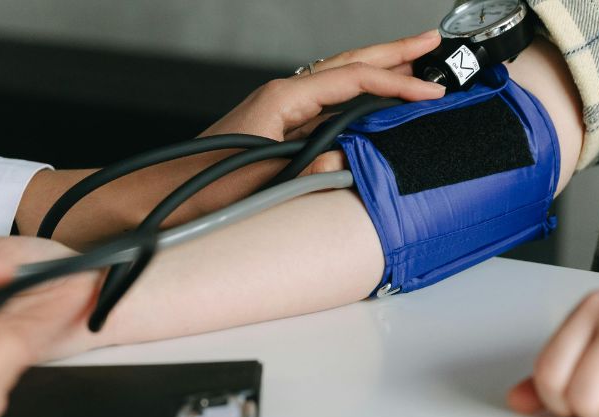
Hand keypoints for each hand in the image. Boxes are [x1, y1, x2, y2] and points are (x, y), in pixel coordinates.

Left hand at [202, 30, 445, 174]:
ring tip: (414, 62)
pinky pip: (329, 102)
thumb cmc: (202, 186)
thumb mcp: (262, 180)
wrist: (165, 194)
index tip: (432, 92)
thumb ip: (309, 170)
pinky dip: (358, 95)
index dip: (398, 84)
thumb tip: (347, 160)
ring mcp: (281, 108)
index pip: (354, 80)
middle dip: (394, 52)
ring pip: (340, 79)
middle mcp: (283, 95)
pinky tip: (374, 100)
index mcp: (282, 98)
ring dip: (378, 69)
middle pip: (349, 63)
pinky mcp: (279, 126)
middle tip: (432, 41)